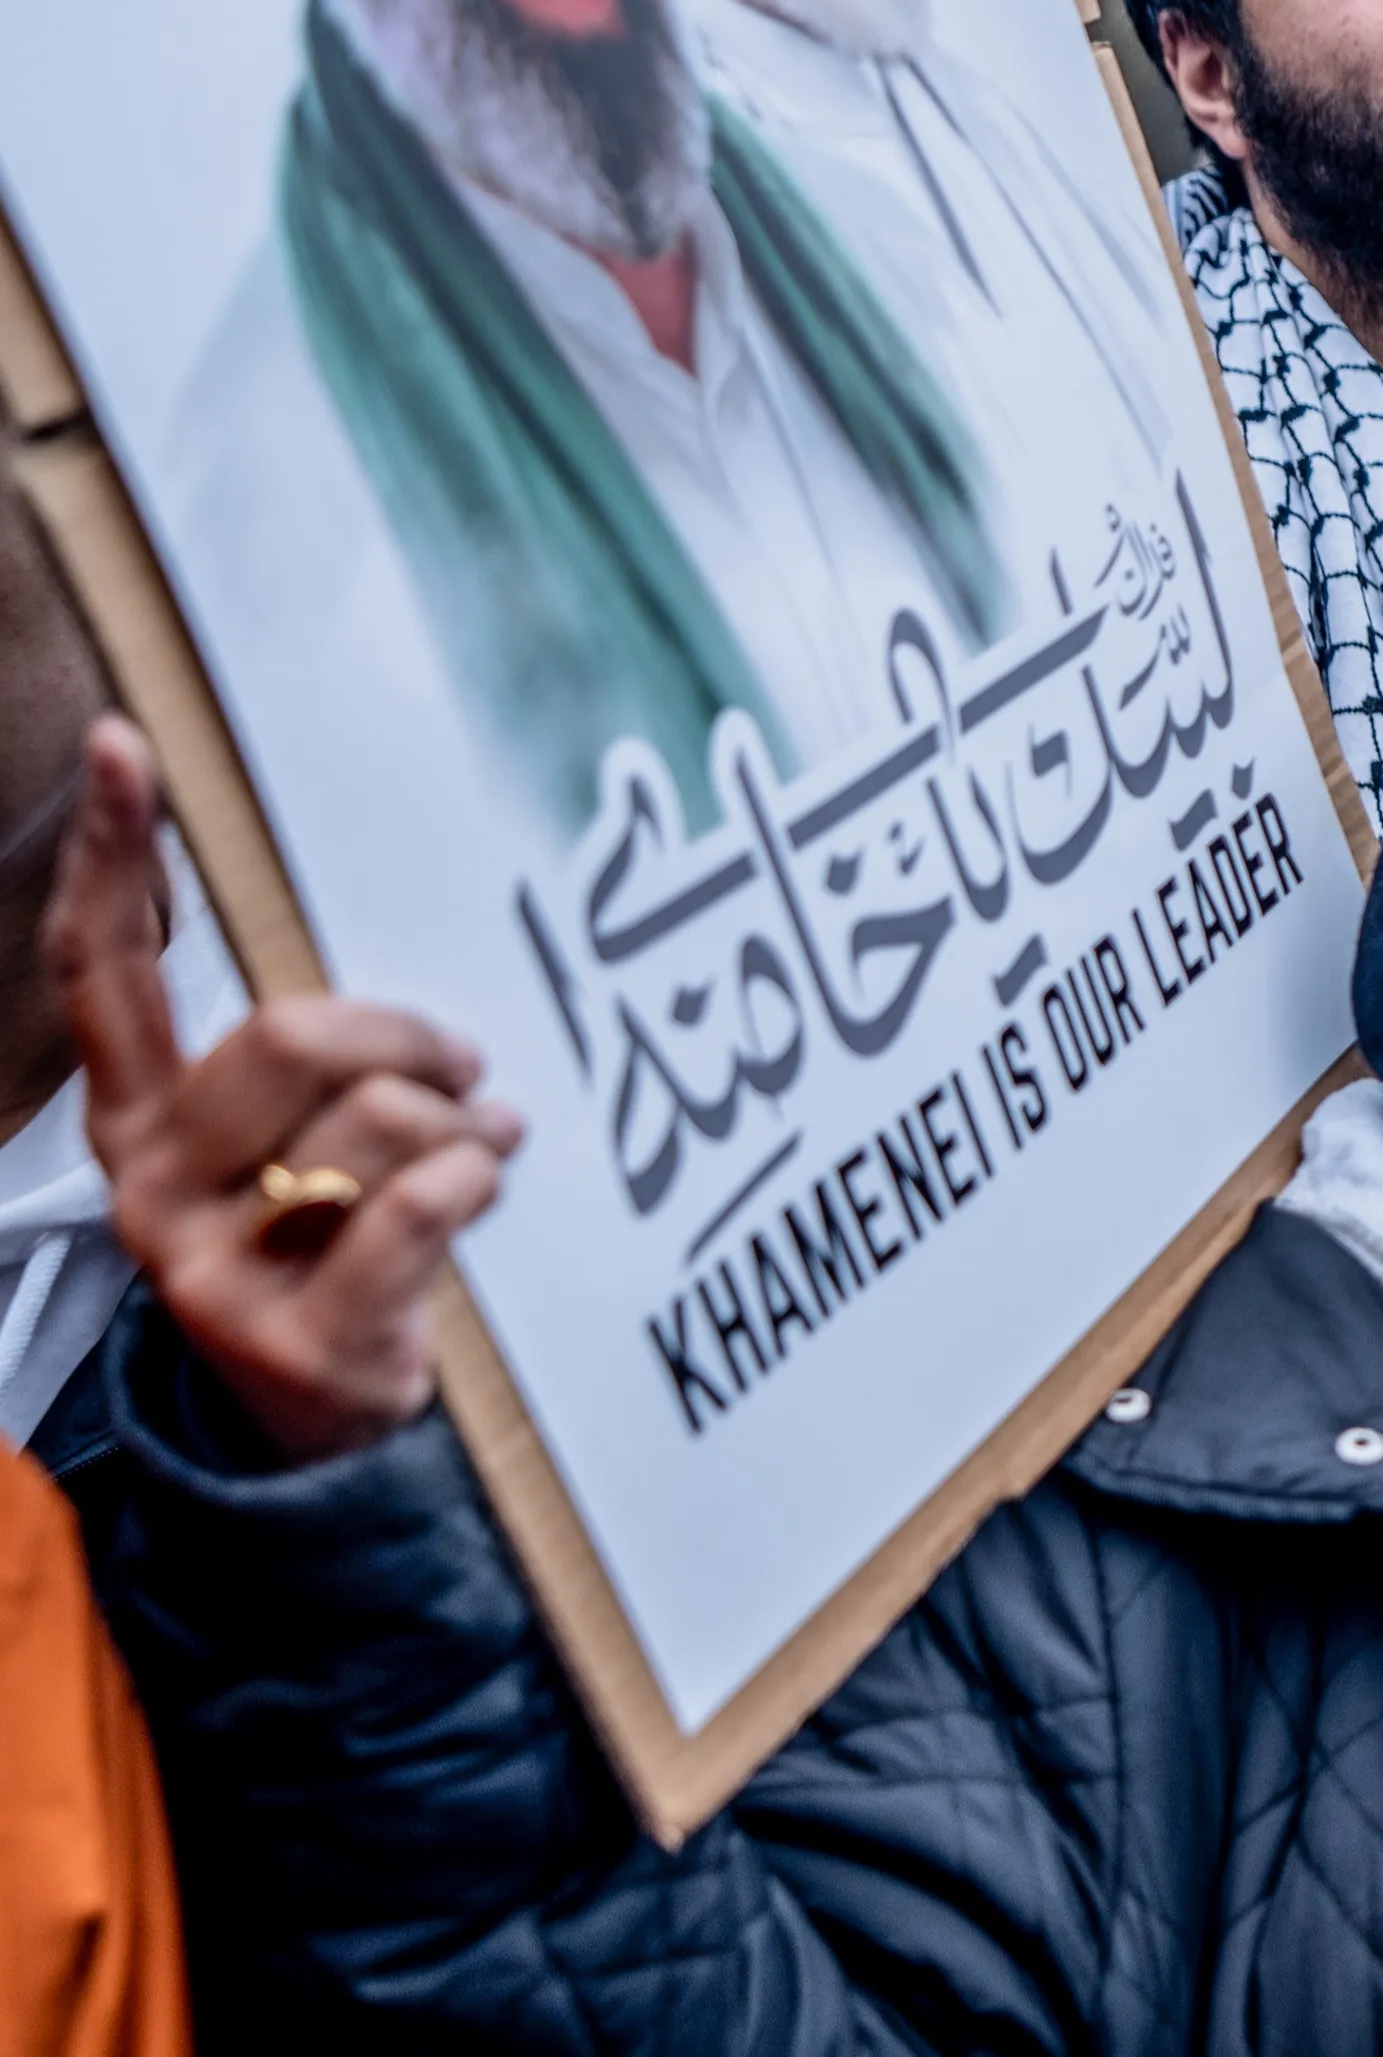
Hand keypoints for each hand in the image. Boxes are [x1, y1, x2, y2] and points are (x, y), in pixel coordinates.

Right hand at [47, 719, 519, 1464]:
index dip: (114, 855)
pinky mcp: (293, 1336)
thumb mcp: (296, 1138)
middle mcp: (149, 1184)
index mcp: (138, 1119)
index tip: (125, 747)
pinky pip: (418, 1205)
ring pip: (377, 1118)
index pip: (104, 966)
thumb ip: (308, 1056)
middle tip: (462, 1066)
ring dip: (463, 1122)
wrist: (321, 1431)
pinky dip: (477, 1179)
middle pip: (292, 1032)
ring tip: (476, 1146)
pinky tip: (483, 1181)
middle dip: (412, 1037)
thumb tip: (374, 973)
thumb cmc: (328, 1244)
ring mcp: (207, 1265)